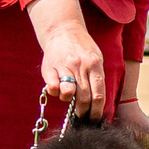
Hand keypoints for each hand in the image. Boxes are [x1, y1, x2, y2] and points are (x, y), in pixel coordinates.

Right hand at [26, 0, 105, 120]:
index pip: (98, 95)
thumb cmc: (82, 47)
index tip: (94, 118)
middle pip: (84, 98)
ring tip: (69, 99)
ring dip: (69, 102)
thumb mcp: (96, 58)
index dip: (97, 111)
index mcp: (94, 64)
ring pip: (68, 94)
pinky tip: (58, 90)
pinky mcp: (50, 67)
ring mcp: (64, 66)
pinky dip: (55, 93)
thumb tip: (99, 102)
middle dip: (83, 111)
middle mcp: (80, 66)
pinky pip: (53, 88)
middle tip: (82, 115)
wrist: (62, 30)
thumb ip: (97, 77)